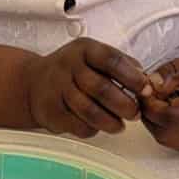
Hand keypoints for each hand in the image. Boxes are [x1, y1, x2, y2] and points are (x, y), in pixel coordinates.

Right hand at [24, 40, 152, 140]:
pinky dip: (93, 129)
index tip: (145, 89)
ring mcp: (57, 89)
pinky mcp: (51, 111)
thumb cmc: (71, 69)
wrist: (33, 83)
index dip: (132, 77)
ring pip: (89, 111)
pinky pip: (78, 125)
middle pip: (101, 88)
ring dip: (110, 122)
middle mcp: (69, 67)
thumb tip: (146, 79)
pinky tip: (100, 127)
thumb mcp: (93, 55)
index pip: (111, 60)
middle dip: (124, 104)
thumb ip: (120, 64)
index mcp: (84, 50)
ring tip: (120, 125)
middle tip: (135, 113)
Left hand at [139, 49, 178, 155]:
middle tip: (153, 95)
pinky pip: (175, 143)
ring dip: (156, 123)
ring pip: (167, 140)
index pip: (171, 117)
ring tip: (164, 102)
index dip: (152, 105)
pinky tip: (173, 112)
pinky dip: (166, 129)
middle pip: (165, 133)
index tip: (148, 90)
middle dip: (150, 114)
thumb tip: (151, 85)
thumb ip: (174, 71)